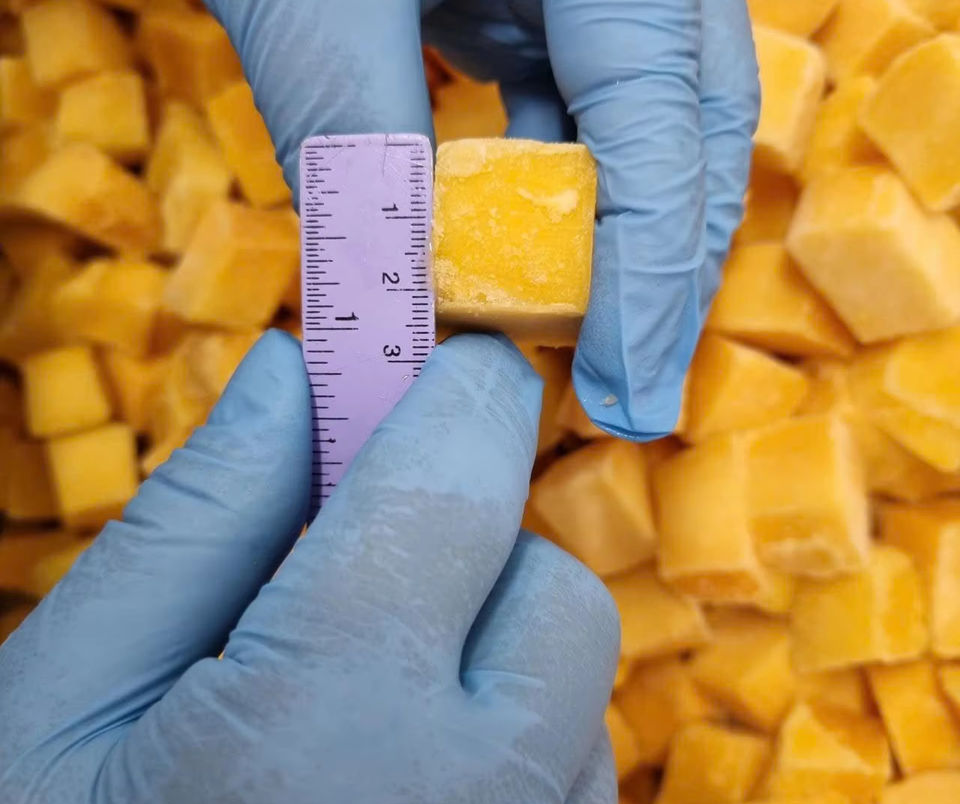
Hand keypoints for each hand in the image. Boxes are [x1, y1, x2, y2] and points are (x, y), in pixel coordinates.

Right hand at [0, 331, 619, 803]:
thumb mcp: (58, 713)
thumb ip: (198, 520)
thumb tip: (294, 376)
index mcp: (323, 729)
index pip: (454, 478)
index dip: (453, 394)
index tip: (439, 361)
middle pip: (548, 582)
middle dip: (465, 548)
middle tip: (353, 586)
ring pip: (571, 690)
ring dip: (486, 663)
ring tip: (358, 731)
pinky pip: (577, 793)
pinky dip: (512, 761)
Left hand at [205, 0, 758, 439]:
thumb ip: (358, 147)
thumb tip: (391, 311)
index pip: (665, 118)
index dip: (652, 273)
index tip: (628, 391)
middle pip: (695, 125)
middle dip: (665, 269)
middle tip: (634, 392)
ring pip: (657, 120)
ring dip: (624, 239)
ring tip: (594, 345)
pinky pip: (594, 98)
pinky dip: (568, 186)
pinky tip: (533, 250)